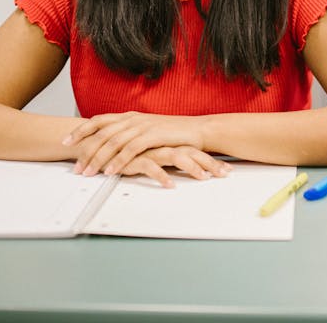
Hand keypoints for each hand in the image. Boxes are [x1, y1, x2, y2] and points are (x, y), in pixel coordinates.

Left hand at [63, 111, 216, 179]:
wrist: (198, 130)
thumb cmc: (174, 134)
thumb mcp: (148, 131)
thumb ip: (130, 135)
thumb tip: (112, 145)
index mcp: (130, 116)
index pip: (99, 120)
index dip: (81, 130)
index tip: (66, 142)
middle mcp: (133, 118)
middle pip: (102, 132)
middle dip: (85, 149)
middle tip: (75, 166)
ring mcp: (143, 125)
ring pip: (113, 141)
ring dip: (98, 158)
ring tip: (89, 173)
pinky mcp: (153, 135)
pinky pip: (130, 149)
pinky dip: (118, 160)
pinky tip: (110, 171)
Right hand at [118, 146, 232, 187]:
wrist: (101, 142)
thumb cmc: (127, 151)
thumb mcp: (151, 153)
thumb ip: (167, 157)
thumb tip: (185, 167)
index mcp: (168, 143)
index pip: (194, 150)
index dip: (211, 160)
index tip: (225, 170)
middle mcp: (162, 145)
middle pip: (191, 152)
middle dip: (210, 164)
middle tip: (224, 174)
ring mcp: (150, 150)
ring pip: (175, 157)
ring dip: (191, 167)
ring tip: (203, 177)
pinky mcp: (135, 158)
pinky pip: (150, 167)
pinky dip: (161, 176)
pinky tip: (170, 185)